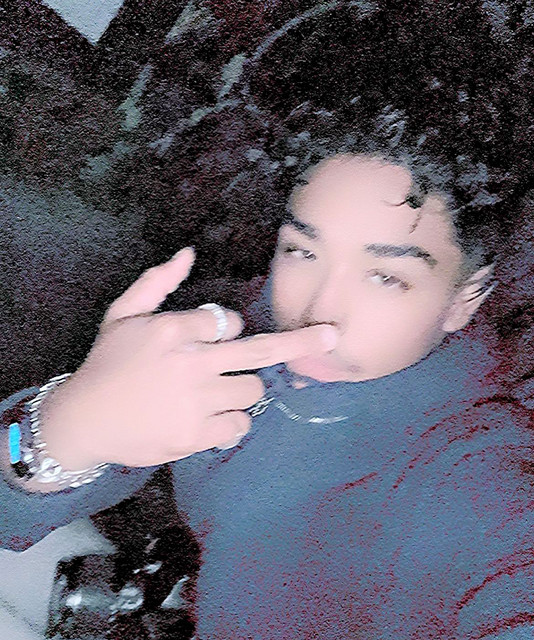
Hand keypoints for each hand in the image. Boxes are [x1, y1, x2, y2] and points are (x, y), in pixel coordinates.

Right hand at [39, 248, 337, 469]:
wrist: (84, 421)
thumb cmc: (106, 364)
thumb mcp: (121, 314)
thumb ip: (156, 282)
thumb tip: (188, 252)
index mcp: (173, 329)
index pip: (229, 322)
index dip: (226, 330)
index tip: (214, 340)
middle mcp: (191, 363)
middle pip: (260, 352)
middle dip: (301, 341)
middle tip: (332, 334)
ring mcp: (196, 401)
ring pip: (251, 390)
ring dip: (241, 388)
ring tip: (212, 392)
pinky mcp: (196, 435)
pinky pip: (240, 424)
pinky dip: (233, 420)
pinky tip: (209, 417)